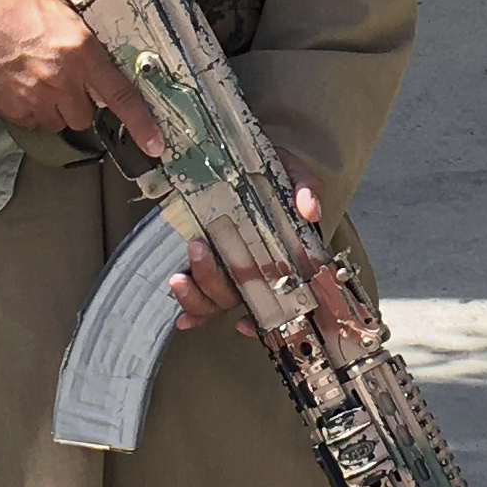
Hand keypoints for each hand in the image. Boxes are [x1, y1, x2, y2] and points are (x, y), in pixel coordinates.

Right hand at [0, 0, 164, 148]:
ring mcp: (35, 98)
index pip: (120, 96)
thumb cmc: (17, 8)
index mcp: (82, 52)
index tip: (154, 144)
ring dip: (55, 107)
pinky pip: (33, 122)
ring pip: (59, 122)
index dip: (141, 124)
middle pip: (85, 116)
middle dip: (80, 103)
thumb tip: (105, 64)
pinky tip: (21, 84)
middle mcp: (61, 80)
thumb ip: (87, 44)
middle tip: (64, 79)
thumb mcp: (65, 14)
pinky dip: (31, 109)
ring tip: (38, 78)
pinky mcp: (12, 110)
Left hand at [168, 156, 327, 338]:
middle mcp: (259, 273)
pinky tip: (177, 294)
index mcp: (286, 260)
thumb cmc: (276, 176)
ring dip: (194, 295)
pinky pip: (200, 291)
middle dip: (212, 282)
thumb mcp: (294, 175)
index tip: (243, 324)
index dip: (262, 318)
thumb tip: (309, 208)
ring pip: (215, 299)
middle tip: (198, 250)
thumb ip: (306, 189)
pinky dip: (188, 300)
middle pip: (237, 297)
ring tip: (179, 277)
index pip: (281, 299)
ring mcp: (232, 270)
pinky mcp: (211, 261)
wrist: (247, 161)